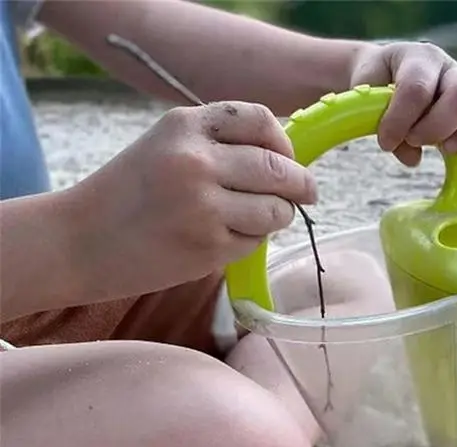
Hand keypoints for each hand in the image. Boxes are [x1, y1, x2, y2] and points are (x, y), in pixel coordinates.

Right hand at [68, 101, 315, 298]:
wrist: (80, 240)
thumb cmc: (127, 195)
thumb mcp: (166, 146)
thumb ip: (219, 145)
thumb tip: (286, 160)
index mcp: (185, 125)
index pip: (262, 120)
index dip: (285, 142)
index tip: (290, 159)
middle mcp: (197, 161)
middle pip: (279, 168)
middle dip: (301, 185)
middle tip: (306, 195)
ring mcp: (204, 206)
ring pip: (275, 210)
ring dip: (277, 217)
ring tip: (256, 220)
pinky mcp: (208, 246)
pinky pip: (254, 241)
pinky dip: (249, 242)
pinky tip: (220, 240)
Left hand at [349, 41, 456, 166]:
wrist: (384, 75)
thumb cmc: (376, 87)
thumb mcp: (369, 98)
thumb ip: (383, 123)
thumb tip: (412, 156)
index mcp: (419, 59)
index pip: (417, 88)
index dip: (400, 119)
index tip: (385, 142)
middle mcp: (451, 71)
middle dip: (437, 127)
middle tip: (415, 141)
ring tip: (447, 150)